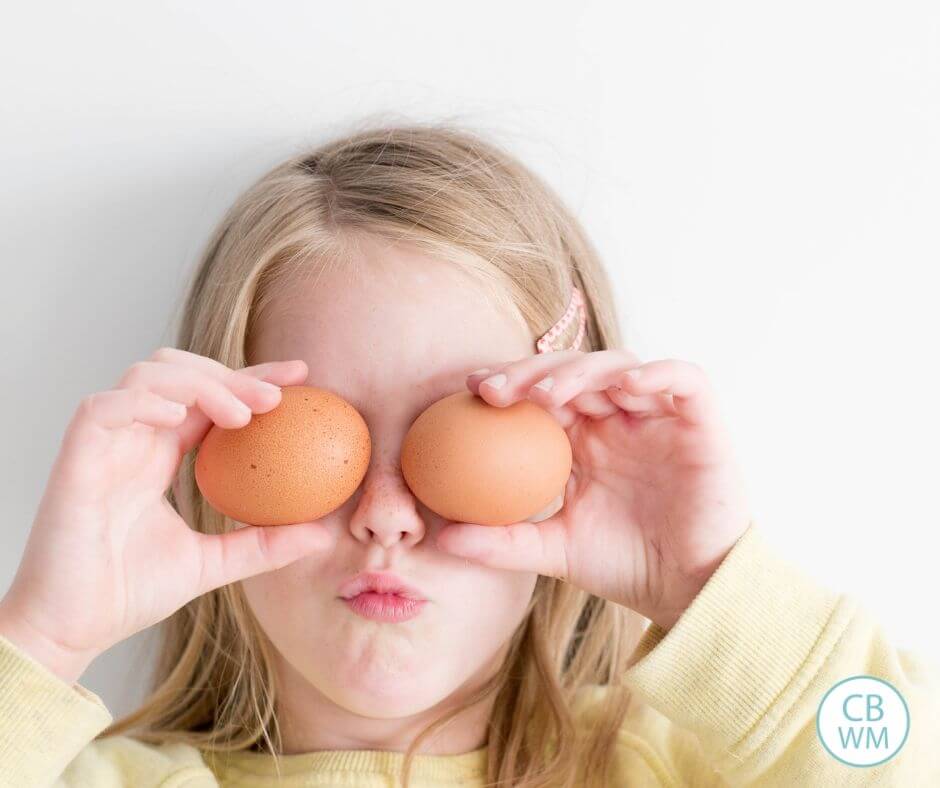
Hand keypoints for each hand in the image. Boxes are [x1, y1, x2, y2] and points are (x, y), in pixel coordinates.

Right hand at [0, 348, 328, 683]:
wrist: (71, 630)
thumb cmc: (129, 594)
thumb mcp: (214, 564)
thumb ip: (263, 544)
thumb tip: (324, 534)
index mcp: (160, 455)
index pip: (209, 398)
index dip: (252, 379)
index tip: (301, 378)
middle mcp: (133, 440)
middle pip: (181, 372)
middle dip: (232, 373)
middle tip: (278, 396)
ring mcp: (104, 445)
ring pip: (146, 376)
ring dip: (198, 382)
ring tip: (241, 415)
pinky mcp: (75, 458)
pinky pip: (104, 408)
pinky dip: (143, 401)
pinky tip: (181, 414)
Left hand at [434, 349, 752, 630]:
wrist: (689, 591)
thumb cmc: (624, 566)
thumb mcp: (553, 551)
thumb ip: (501, 542)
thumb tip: (440, 539)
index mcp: (583, 439)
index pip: (542, 393)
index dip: (509, 382)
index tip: (470, 390)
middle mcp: (618, 419)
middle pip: (573, 371)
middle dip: (532, 371)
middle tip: (495, 390)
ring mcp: (658, 417)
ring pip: (619, 366)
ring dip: (581, 371)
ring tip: (547, 395)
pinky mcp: (701, 421)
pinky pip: (684, 380)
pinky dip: (658, 374)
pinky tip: (625, 386)